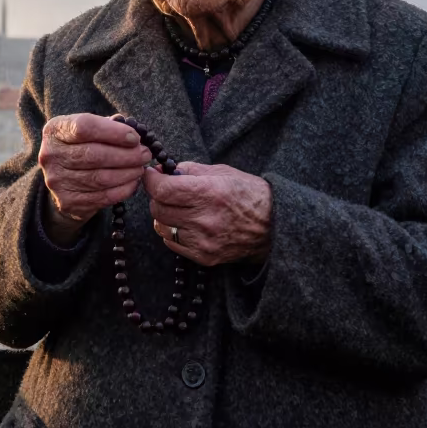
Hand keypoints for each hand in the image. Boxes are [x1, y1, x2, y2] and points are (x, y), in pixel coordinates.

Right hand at [38, 113, 150, 243]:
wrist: (64, 178)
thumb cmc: (83, 146)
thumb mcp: (88, 130)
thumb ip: (108, 126)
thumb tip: (133, 134)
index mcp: (55, 130)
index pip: (84, 127)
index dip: (113, 132)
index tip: (134, 137)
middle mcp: (51, 155)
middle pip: (94, 155)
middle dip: (126, 155)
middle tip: (145, 154)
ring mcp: (57, 180)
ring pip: (101, 178)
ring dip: (128, 173)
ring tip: (141, 168)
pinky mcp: (67, 201)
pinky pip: (102, 197)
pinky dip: (123, 190)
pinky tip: (133, 182)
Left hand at [144, 162, 271, 265]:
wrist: (275, 227)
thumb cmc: (249, 194)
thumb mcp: (223, 172)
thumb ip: (190, 170)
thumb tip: (162, 171)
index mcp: (210, 193)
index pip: (163, 189)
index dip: (151, 180)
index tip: (151, 176)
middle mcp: (205, 219)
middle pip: (158, 209)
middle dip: (158, 197)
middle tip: (167, 191)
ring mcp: (204, 241)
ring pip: (161, 227)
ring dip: (164, 215)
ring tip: (179, 208)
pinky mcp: (204, 257)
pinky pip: (171, 243)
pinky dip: (172, 232)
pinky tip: (186, 224)